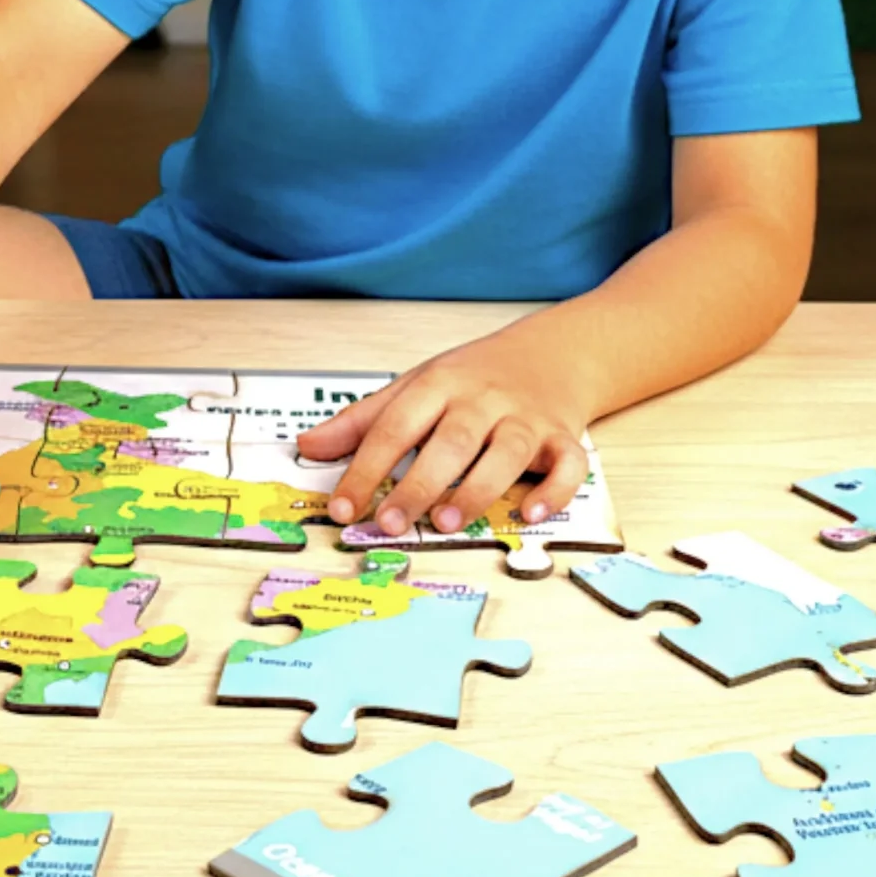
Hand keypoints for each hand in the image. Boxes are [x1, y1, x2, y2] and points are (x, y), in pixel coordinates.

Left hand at [297, 320, 595, 538]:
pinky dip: (554, 489)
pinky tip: (531, 513)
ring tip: (447, 521)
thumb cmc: (473, 378)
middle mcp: (483, 400)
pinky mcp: (563, 437)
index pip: (395, 426)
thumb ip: (362, 421)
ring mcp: (527, 418)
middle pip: (451, 440)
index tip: (343, 506)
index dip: (365, 467)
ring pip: (508, 451)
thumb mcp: (414, 387)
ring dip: (478, 488)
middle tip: (391, 522)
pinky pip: (568, 464)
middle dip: (419, 483)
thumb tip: (308, 446)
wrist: (551, 353)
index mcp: (439, 385)